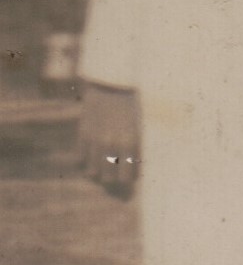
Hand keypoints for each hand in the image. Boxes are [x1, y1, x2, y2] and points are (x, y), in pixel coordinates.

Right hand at [78, 82, 140, 197]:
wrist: (111, 85)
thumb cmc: (130, 107)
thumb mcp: (138, 129)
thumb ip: (134, 150)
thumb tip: (131, 171)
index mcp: (131, 143)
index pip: (128, 177)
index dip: (127, 179)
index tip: (127, 176)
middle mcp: (112, 144)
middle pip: (109, 179)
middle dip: (112, 179)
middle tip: (113, 173)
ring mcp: (95, 140)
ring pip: (92, 172)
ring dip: (98, 171)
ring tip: (101, 166)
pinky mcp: (83, 135)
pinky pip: (81, 159)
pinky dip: (86, 161)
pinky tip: (92, 155)